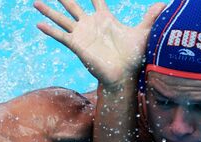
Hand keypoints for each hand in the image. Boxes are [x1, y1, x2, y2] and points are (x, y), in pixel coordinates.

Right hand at [34, 0, 165, 86]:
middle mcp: (91, 24)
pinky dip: (50, 30)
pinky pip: (61, 36)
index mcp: (105, 18)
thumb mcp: (143, 33)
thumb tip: (165, 5)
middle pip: (73, 5)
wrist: (125, 75)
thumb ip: (150, 17)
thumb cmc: (133, 56)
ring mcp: (82, 34)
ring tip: (35, 2)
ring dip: (48, 10)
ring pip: (62, 18)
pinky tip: (39, 24)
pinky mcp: (77, 45)